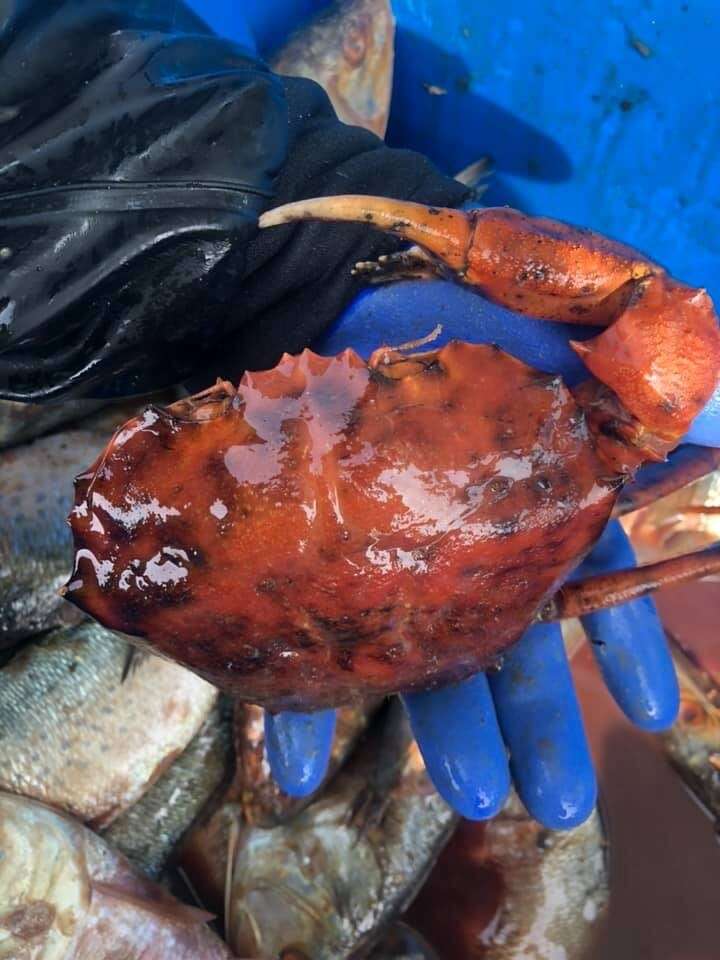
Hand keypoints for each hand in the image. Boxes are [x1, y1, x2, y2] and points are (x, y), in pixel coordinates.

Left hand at [264, 277, 719, 825]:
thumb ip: (658, 388)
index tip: (646, 711)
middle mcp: (469, 536)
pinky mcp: (314, 559)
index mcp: (534, 497)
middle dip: (532, 719)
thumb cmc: (466, 310)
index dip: (621, 647)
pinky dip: (298, 705)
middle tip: (550, 799)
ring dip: (441, 728)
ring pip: (420, 655)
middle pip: (507, 640)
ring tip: (466, 794)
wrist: (343, 287)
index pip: (589, 584)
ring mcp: (391, 551)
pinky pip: (310, 639)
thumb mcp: (579, 332)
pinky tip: (293, 765)